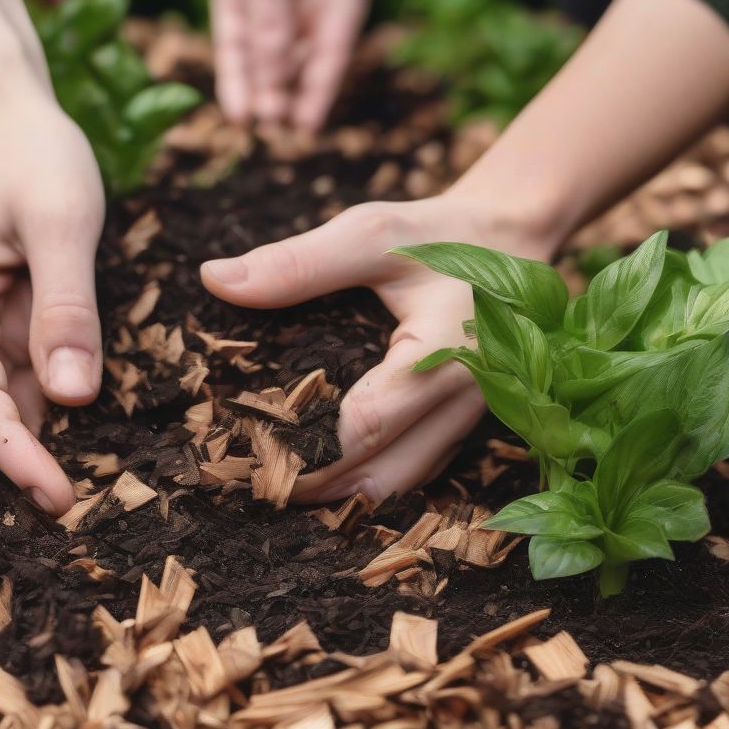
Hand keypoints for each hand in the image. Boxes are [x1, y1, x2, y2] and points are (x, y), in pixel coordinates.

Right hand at [0, 91, 103, 514]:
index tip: (61, 502)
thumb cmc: (28, 150)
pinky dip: (52, 377)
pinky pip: (18, 359)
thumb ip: (68, 310)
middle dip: (40, 449)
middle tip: (99, 495)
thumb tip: (73, 400)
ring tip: (104, 457)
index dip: (21, 459)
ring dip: (50, 417)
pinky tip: (86, 392)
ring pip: (9, 386)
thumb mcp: (62, 223)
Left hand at [198, 0, 371, 130]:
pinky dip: (234, 61)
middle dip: (284, 91)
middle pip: (300, 53)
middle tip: (268, 132)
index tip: (304, 128)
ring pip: (266, 47)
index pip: (334, 46)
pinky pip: (237, 28)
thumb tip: (274, 81)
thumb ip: (270, 14)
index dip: (318, 89)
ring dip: (257, 83)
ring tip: (247, 124)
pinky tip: (233, 99)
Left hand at [201, 195, 558, 502]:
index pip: (369, 423)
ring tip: (278, 485)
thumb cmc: (440, 236)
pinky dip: (367, 481)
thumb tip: (215, 280)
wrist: (513, 242)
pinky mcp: (460, 428)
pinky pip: (412, 473)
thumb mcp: (371, 233)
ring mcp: (467, 421)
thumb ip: (299, 262)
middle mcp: (464, 399)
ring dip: (340, 495)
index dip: (306, 446)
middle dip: (315, 488)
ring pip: (399, 486)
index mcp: (445, 350)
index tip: (247, 449)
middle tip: (251, 482)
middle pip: (382, 474)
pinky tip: (323, 476)